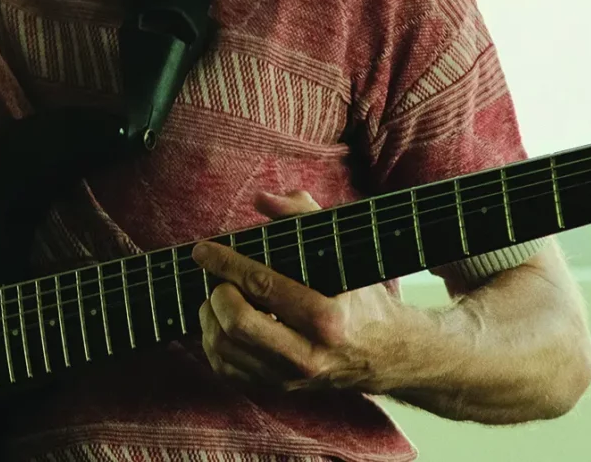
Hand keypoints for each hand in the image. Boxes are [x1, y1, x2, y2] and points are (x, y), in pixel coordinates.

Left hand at [191, 190, 422, 393]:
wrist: (387, 353)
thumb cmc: (360, 295)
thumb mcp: (342, 251)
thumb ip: (303, 216)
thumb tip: (261, 200)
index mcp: (328, 317)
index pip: (262, 285)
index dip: (225, 263)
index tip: (203, 250)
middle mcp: (309, 355)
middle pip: (238, 324)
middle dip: (217, 294)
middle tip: (218, 279)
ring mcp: (291, 379)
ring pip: (225, 349)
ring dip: (210, 317)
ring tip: (217, 298)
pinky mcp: (278, 390)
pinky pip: (226, 370)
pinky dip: (213, 343)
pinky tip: (220, 322)